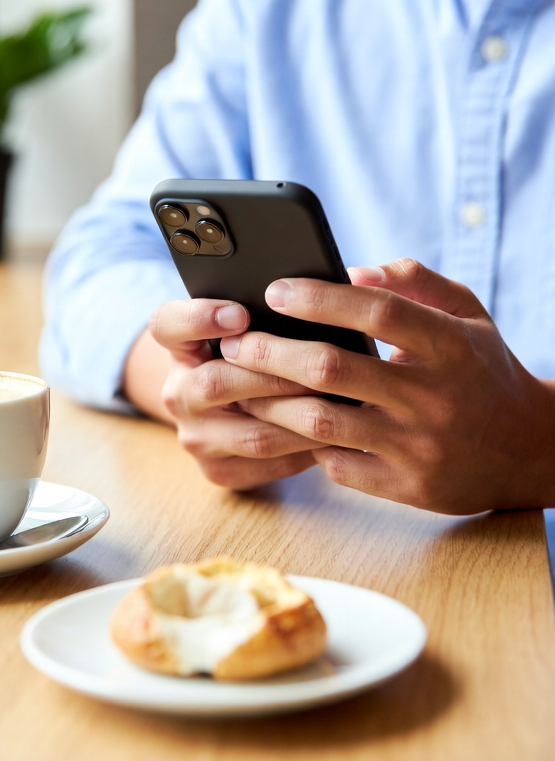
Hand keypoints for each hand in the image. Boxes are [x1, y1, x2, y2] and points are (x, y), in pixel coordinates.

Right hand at [139, 298, 323, 488]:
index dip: (200, 319)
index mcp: (177, 348)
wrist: (223, 412)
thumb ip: (261, 313)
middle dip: (276, 375)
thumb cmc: (245, 357)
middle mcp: (177, 394)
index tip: (240, 314)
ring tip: (343, 401)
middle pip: (217, 383)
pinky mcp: (219, 470)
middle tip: (324, 365)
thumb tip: (321, 292)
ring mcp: (196, 437)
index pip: (167, 325)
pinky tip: (337, 433)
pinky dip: (307, 449)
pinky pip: (270, 465)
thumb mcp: (239, 329)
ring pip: (253, 433)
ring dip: (302, 418)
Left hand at [220, 258, 554, 513]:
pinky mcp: (407, 488)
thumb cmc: (482, 369)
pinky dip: (307, 443)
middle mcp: (434, 397)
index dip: (320, 298)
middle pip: (333, 368)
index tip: (274, 290)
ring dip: (270, 402)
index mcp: (450, 346)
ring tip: (240, 384)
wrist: (528, 450)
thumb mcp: (467, 313)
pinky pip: (337, 465)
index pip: (377, 312)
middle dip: (271, 352)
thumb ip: (415, 281)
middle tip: (235, 342)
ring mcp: (419, 447)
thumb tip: (352, 272)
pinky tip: (284, 425)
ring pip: (322, 422)